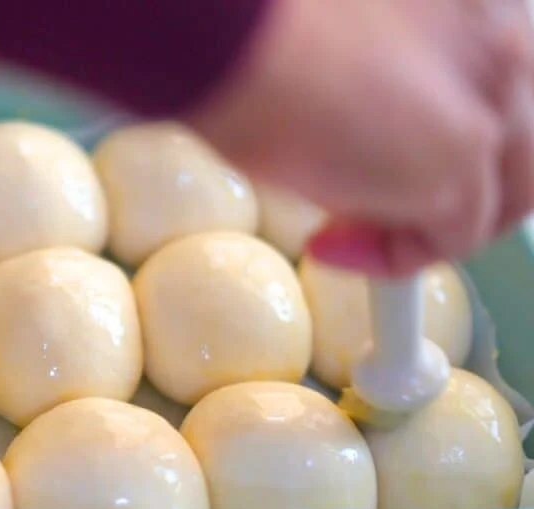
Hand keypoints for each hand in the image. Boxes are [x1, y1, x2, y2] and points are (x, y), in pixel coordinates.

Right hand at [188, 0, 533, 275]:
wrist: (227, 41)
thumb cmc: (249, 40)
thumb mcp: (327, 54)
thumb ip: (367, 95)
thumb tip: (347, 150)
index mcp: (460, 18)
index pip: (480, 100)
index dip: (427, 146)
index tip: (373, 172)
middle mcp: (491, 51)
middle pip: (515, 152)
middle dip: (451, 199)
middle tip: (371, 218)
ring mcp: (487, 108)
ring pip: (500, 198)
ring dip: (430, 230)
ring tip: (355, 243)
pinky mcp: (460, 166)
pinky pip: (451, 241)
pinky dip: (393, 260)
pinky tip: (334, 250)